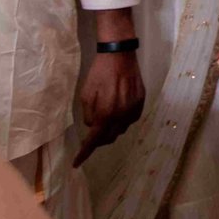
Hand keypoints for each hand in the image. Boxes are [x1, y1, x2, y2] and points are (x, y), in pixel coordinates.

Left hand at [73, 51, 144, 166]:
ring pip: (121, 129)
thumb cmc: (99, 73)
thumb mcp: (86, 94)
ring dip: (111, 129)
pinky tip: (118, 111)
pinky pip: (131, 119)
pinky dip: (122, 120)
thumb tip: (93, 126)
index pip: (94, 140)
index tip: (76, 163)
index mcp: (106, 114)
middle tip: (92, 134)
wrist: (120, 55)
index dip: (84, 153)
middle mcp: (122, 115)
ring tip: (106, 117)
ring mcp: (133, 109)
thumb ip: (89, 114)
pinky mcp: (141, 102)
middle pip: (110, 137)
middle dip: (99, 139)